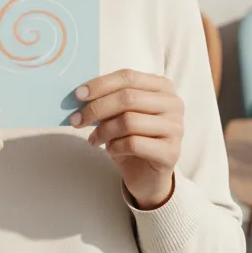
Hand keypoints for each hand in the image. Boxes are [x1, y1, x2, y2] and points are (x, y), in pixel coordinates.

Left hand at [71, 69, 182, 208]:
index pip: (128, 77)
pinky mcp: (170, 152)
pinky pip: (134, 144)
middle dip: (97, 108)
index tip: (78, 95)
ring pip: (129, 121)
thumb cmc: (133, 138)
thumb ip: (109, 100)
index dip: (100, 84)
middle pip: (128, 98)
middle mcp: (173, 104)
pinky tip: (112, 150)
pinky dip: (115, 147)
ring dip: (104, 131)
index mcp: (162, 86)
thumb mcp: (121, 114)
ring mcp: (175, 128)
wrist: (148, 176)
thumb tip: (81, 95)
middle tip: (76, 120)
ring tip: (95, 139)